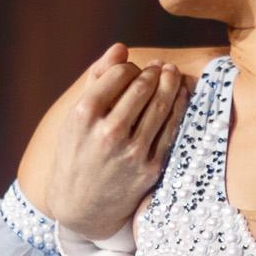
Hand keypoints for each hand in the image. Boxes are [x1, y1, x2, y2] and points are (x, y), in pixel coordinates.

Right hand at [22, 47, 192, 239]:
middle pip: (142, 88)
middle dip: (154, 73)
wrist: (81, 208)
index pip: (119, 75)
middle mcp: (108, 132)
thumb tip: (120, 48)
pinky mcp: (149, 167)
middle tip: (160, 67)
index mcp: (84, 115)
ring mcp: (131, 151)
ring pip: (161, 106)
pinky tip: (181, 95)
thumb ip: (97, 80)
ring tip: (172, 74)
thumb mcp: (75, 118)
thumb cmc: (76, 155)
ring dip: (170, 84)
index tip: (133, 69)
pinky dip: (179, 107)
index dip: (131, 67)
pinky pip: (170, 130)